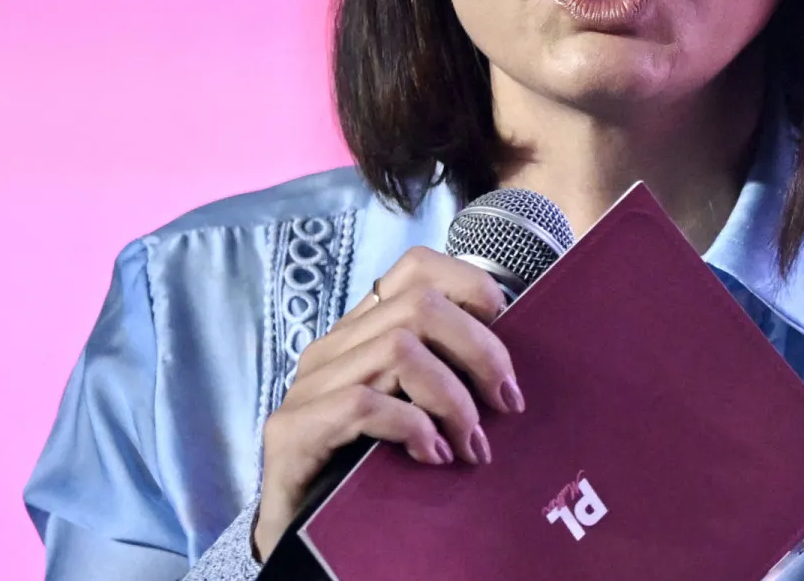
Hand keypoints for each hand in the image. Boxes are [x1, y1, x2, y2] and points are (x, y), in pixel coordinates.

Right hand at [252, 246, 525, 559]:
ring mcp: (307, 387)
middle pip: (420, 306)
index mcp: (363, 333)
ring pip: (398, 349)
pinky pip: (364, 404)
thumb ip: (445, 377)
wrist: (302, 536)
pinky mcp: (293, 430)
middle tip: (506, 402)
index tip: (508, 328)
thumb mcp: (415, 411)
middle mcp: (332, 348)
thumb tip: (511, 367)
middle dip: (479, 351)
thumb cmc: (369, 471)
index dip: (470, 284)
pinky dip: (412, 426)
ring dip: (452, 399)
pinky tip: (432, 456)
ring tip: (471, 444)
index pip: (416, 266)